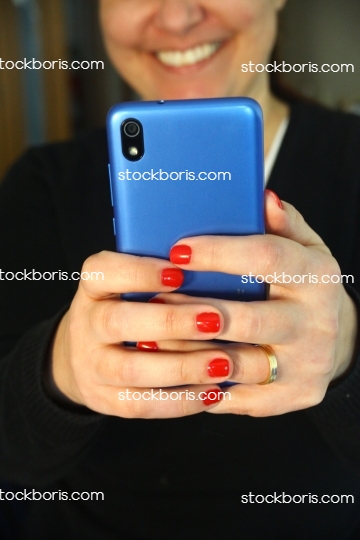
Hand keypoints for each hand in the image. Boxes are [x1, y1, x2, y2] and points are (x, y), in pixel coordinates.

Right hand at [51, 251, 234, 416]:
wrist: (86, 355)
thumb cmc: (126, 311)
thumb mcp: (131, 288)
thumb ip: (163, 282)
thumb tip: (214, 277)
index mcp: (93, 288)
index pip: (102, 271)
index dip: (139, 272)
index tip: (179, 273)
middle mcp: (85, 325)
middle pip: (116, 322)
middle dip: (170, 321)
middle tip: (215, 320)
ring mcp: (89, 365)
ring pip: (130, 369)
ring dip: (182, 367)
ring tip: (223, 363)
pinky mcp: (103, 399)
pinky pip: (140, 404)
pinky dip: (179, 400)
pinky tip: (212, 391)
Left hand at [149, 190, 357, 415]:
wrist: (338, 339)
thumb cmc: (305, 286)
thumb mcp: (305, 249)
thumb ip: (284, 224)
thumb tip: (263, 197)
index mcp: (317, 277)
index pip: (267, 258)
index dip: (220, 253)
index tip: (178, 250)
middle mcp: (316, 323)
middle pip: (249, 319)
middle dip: (194, 312)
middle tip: (153, 302)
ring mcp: (306, 364)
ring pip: (238, 364)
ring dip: (190, 353)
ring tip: (151, 339)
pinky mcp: (294, 396)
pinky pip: (240, 397)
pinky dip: (203, 385)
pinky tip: (175, 370)